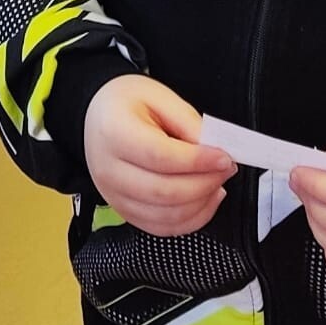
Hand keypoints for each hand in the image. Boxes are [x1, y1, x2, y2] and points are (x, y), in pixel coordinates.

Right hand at [83, 74, 235, 235]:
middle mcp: (109, 170)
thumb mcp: (160, 97)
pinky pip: (162, 228)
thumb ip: (189, 123)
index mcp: (114, 133)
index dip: (197, 161)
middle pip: (164, 192)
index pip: (160, 157)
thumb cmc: (128, 103)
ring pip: (166, 216)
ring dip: (201, 203)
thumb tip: (216, 149)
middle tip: (226, 168)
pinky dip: (191, 219)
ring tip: (217, 181)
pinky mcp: (124, 212)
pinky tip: (204, 199)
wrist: (99, 116)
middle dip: (205, 183)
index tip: (224, 157)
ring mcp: (114, 196)